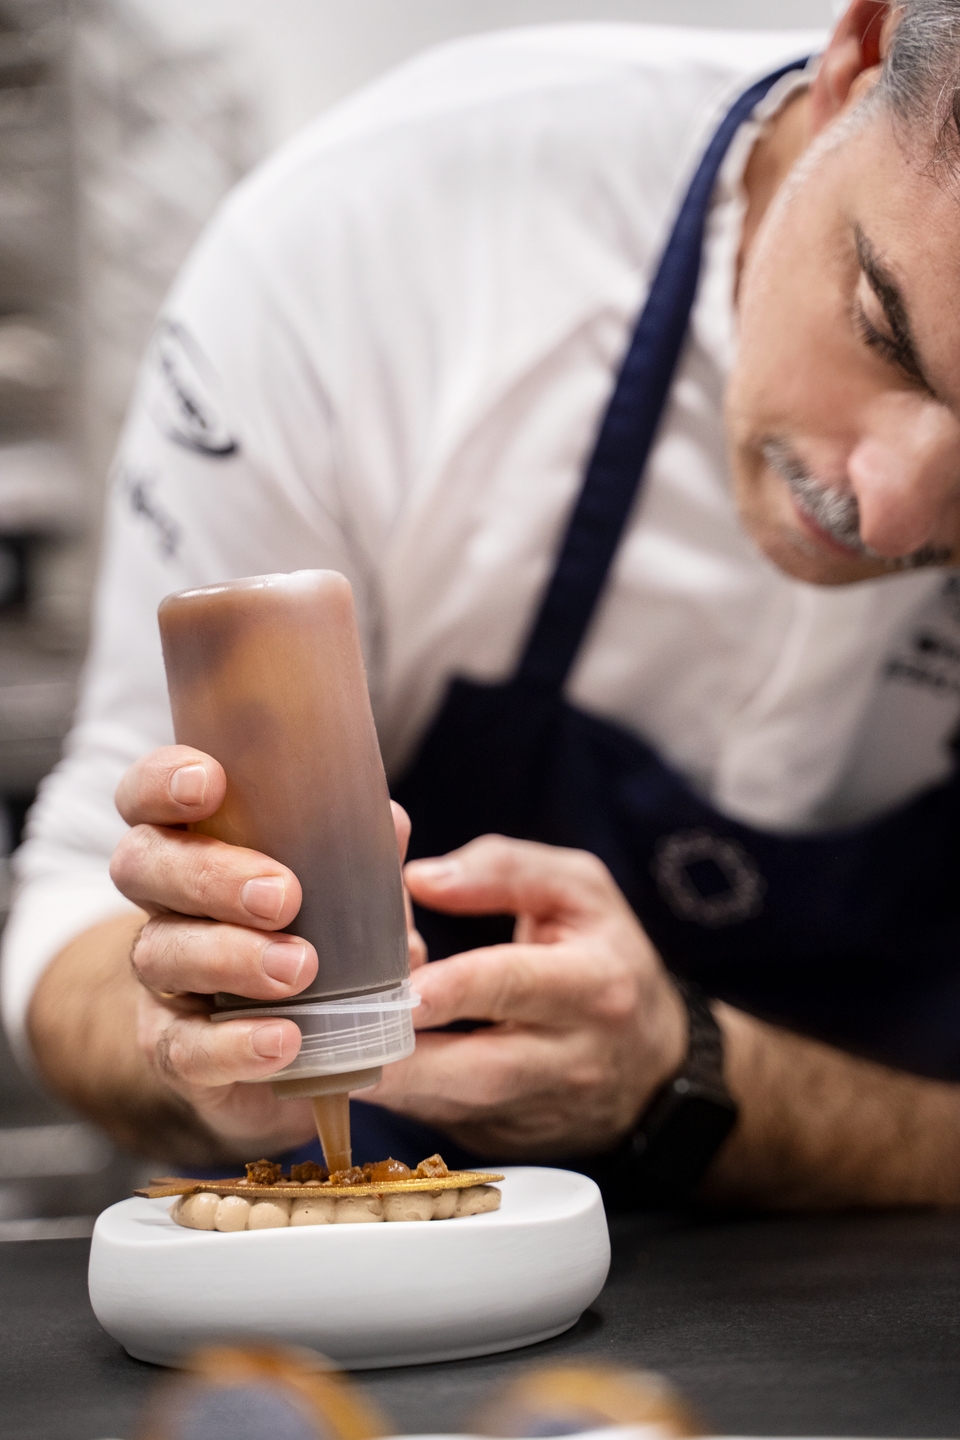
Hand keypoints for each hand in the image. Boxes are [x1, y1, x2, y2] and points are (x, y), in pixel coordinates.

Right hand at [110, 745, 419, 1154]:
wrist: (289, 1048)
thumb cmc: (315, 939)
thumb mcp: (344, 894)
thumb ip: (360, 860)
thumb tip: (391, 822)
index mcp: (193, 844)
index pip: (146, 797)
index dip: (161, 781)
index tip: (209, 784)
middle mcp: (163, 903)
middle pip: (142, 866)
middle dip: (209, 874)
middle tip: (283, 896)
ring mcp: (161, 979)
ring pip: (159, 953)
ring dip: (230, 957)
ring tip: (299, 969)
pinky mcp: (173, 1051)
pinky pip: (184, 1048)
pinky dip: (235, 1045)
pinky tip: (283, 1041)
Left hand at [364, 835, 687, 1159]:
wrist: (653, 1070)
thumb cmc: (606, 961)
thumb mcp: (581, 892)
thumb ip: (505, 870)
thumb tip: (420, 878)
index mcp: (591, 984)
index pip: (514, 985)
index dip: (454, 988)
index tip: (401, 987)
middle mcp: (565, 1057)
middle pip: (476, 1068)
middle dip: (401, 1055)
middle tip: (336, 1033)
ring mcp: (531, 1109)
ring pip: (446, 1104)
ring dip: (382, 1079)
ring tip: (322, 1050)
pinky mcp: (498, 1138)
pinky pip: (435, 1119)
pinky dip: (390, 1093)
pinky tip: (346, 1065)